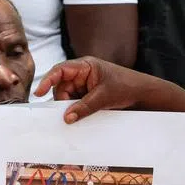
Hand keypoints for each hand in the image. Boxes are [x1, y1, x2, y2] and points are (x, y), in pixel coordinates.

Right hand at [33, 57, 158, 122]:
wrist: (145, 95)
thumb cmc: (127, 86)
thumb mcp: (104, 97)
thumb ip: (84, 107)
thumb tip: (66, 118)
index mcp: (85, 66)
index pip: (60, 71)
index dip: (47, 80)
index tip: (39, 93)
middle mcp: (81, 74)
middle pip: (61, 87)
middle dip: (62, 100)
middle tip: (66, 113)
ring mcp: (84, 85)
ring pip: (66, 97)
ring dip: (70, 107)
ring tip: (79, 114)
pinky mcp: (87, 95)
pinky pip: (74, 103)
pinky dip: (75, 110)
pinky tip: (80, 116)